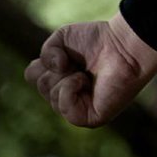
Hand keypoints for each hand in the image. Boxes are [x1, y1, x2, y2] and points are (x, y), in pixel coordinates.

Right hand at [24, 13, 156, 127]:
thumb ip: (46, 53)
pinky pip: (64, 107)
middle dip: (56, 68)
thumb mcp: (61, 38)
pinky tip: (84, 80)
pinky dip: (69, 88)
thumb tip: (54, 71)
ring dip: (66, 76)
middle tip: (78, 62)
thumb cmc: (97, 40)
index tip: (64, 53)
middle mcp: (66, 95)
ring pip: (50, 94)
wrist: (123, 45)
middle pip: (40, 84)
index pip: (32, 75)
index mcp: (59, 78)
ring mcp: (77, 108)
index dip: (44, 61)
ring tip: (86, 72)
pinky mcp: (88, 118)